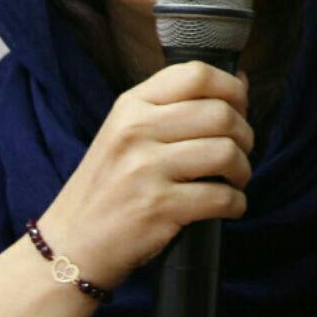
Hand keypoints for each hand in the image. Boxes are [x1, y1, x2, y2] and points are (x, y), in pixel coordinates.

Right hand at [34, 61, 252, 290]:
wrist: (71, 242)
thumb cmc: (108, 186)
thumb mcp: (126, 132)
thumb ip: (177, 107)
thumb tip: (241, 83)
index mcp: (131, 105)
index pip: (196, 74)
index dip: (231, 89)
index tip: (240, 108)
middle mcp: (137, 130)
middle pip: (220, 114)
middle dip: (245, 135)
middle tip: (240, 152)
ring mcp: (146, 169)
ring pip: (227, 153)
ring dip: (243, 171)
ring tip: (234, 181)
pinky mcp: (159, 207)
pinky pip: (222, 197)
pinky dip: (236, 203)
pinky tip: (229, 206)